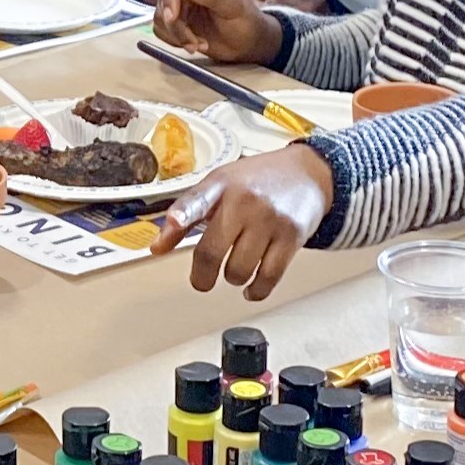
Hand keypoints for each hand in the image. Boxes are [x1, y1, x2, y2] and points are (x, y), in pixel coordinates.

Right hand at [154, 0, 281, 65]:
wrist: (248, 43)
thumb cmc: (247, 20)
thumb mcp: (234, 5)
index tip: (172, 15)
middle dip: (175, 22)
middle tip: (189, 40)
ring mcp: (181, 3)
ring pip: (161, 15)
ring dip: (176, 34)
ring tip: (197, 45)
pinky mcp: (176, 20)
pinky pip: (162, 28)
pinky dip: (174, 40)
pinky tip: (194, 44)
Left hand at [154, 143, 333, 298]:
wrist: (308, 174)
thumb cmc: (257, 181)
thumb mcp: (220, 185)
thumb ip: (187, 214)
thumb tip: (157, 248)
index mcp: (220, 185)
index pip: (196, 200)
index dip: (182, 215)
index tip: (172, 224)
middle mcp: (244, 200)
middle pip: (212, 251)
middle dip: (202, 276)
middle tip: (201, 280)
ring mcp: (269, 218)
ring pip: (238, 270)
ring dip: (232, 278)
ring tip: (234, 270)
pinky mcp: (292, 236)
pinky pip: (268, 277)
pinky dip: (256, 291)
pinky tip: (251, 288)